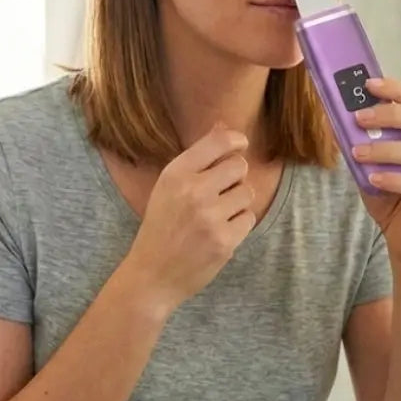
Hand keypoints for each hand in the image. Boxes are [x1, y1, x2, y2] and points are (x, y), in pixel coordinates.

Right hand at [124, 125, 255, 312]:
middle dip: (236, 177)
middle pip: (239, 166)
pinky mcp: (225, 241)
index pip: (218, 142)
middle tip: (221, 192)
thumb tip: (223, 125)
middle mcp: (193, 192)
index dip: (236, 140)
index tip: (240, 144)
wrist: (152, 274)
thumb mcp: (169, 186)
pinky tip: (219, 232)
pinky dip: (238, 225)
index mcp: (175, 174)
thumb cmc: (162, 226)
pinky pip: (248, 218)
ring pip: (246, 193)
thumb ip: (198, 157)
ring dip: (237, 203)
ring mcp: (210, 217)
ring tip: (216, 216)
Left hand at [351, 77, 400, 266]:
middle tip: (359, 116)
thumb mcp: (369, 169)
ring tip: (357, 152)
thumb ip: (358, 146)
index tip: (368, 84)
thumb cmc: (391, 202)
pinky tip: (373, 179)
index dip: (396, 89)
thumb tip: (332, 120)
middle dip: (390, 113)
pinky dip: (395, 179)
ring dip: (386, 149)